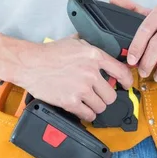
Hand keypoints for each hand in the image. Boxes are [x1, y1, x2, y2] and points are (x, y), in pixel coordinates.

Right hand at [15, 34, 132, 120]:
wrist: (29, 63)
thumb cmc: (49, 53)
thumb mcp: (75, 42)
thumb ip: (92, 47)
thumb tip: (105, 48)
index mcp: (95, 56)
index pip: (121, 71)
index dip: (127, 81)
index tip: (125, 85)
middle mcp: (91, 72)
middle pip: (111, 94)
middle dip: (106, 96)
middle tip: (98, 95)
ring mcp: (81, 88)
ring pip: (101, 106)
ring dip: (96, 106)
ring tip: (88, 102)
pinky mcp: (71, 101)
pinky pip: (88, 114)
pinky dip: (87, 114)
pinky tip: (82, 109)